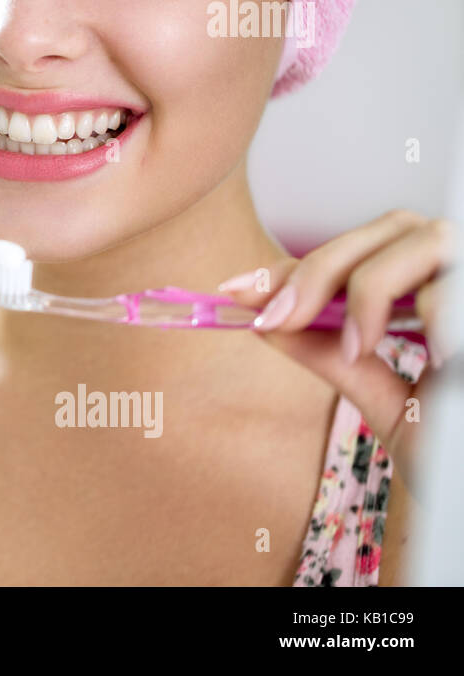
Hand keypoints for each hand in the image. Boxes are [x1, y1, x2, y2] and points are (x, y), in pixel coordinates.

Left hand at [216, 209, 456, 496]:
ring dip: (368, 291)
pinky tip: (417, 355)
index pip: (362, 251)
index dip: (295, 264)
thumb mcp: (389, 399)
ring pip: (419, 240)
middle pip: (388, 229)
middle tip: (271, 317)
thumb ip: (333, 355)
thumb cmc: (458, 447)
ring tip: (357, 347)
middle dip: (318, 270)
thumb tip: (266, 321)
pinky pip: (450, 289)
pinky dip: (423, 313)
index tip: (235, 291)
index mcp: (445, 286)